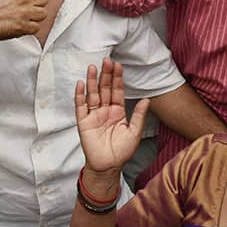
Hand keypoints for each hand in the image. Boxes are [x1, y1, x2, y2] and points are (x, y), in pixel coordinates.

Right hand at [75, 58, 148, 175]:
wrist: (108, 167)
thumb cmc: (121, 151)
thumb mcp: (134, 132)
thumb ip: (138, 115)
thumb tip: (146, 99)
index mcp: (117, 111)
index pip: (117, 91)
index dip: (117, 78)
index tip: (118, 65)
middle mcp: (105, 111)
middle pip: (104, 89)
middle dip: (106, 75)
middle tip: (107, 60)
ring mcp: (93, 115)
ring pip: (92, 94)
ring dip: (92, 81)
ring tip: (92, 67)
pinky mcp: (83, 122)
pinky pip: (81, 107)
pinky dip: (80, 96)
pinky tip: (80, 84)